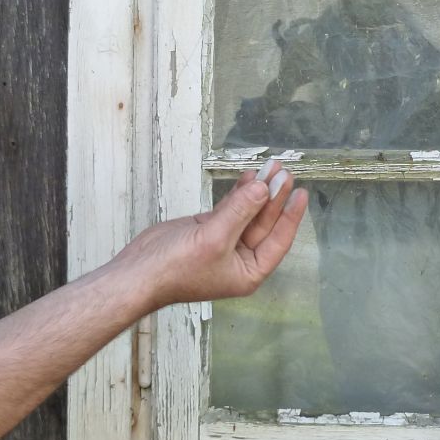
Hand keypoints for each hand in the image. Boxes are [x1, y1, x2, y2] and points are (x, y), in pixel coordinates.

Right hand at [110, 160, 308, 310]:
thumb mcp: (214, 238)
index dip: (290, 215)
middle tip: (283, 172)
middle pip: (264, 223)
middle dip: (274, 198)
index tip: (300, 192)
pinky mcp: (208, 230)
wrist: (138, 272)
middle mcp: (240, 258)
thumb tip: (264, 189)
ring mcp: (224, 242)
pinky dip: (239, 193)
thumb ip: (241, 211)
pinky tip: (249, 178)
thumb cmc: (176, 267)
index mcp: (249, 271)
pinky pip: (231, 209)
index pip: (278, 240)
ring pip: (247, 213)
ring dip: (258, 192)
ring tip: (270, 167)